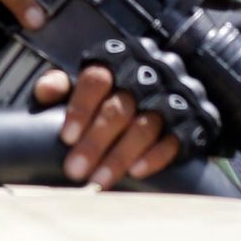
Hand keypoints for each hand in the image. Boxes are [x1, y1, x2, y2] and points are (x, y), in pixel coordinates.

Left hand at [34, 64, 181, 187]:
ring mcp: (174, 97)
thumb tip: (46, 90)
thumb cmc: (115, 89)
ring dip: (119, 157)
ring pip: (144, 127)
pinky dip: (154, 157)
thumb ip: (63, 84)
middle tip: (74, 171)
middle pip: (118, 109)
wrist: (170, 89)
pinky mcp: (195, 122)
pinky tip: (135, 173)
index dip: (79, 109)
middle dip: (94, 143)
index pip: (96, 80)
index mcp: (118, 59)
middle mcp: (148, 73)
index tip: (65, 138)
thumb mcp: (87, 81)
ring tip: (98, 181)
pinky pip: (174, 141)